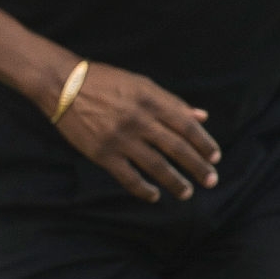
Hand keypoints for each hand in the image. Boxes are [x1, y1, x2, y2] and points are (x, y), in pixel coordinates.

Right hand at [53, 59, 220, 200]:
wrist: (64, 85)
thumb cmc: (106, 82)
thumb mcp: (142, 85)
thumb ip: (172, 102)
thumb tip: (201, 117)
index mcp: (152, 100)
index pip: (186, 126)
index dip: (204, 143)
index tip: (215, 158)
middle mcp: (140, 120)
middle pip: (177, 148)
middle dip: (197, 167)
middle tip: (211, 181)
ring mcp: (121, 138)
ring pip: (156, 166)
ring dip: (175, 182)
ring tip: (187, 192)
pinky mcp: (103, 153)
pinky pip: (129, 177)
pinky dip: (144, 189)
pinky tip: (154, 196)